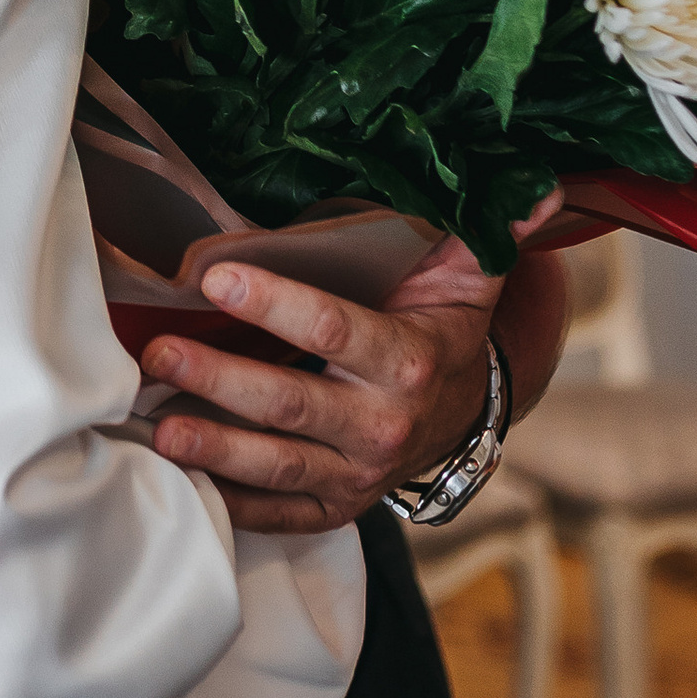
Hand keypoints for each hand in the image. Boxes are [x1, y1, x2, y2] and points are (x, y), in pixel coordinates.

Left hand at [143, 198, 566, 536]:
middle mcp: (384, 426)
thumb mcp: (468, 279)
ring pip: (279, 465)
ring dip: (215, 447)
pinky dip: (230, 500)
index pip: (334, 330)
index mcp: (409, 361)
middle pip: (293, 405)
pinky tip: (183, 476)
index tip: (215, 275)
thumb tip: (539, 184)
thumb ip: (486, 231)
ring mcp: (357, 475)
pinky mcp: (335, 507)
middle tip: (158, 351)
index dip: (275, 303)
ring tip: (157, 426)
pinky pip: (279, 513)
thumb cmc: (442, 332)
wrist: (461, 418)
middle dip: (221, 378)